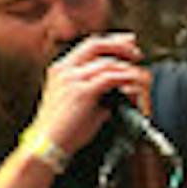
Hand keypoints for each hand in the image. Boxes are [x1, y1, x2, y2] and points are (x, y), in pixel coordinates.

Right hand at [30, 31, 150, 156]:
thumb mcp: (78, 104)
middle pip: (96, 45)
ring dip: (127, 66)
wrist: (47, 145)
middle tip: (137, 51)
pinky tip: (134, 81)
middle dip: (120, 45)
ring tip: (139, 73)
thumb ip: (99, 93)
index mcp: (60, 70)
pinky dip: (126, 77)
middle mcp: (64, 70)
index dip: (110, 42)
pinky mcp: (82, 92)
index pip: (88, 46)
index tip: (127, 43)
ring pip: (107, 62)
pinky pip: (111, 78)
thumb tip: (123, 91)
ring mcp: (72, 79)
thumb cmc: (62, 130)